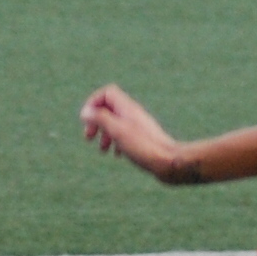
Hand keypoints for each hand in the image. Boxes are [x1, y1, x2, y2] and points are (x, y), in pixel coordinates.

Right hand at [81, 85, 195, 183]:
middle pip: (109, 109)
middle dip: (96, 122)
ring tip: (102, 150)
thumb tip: (86, 112)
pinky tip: (117, 155)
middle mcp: (134, 114)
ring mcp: (140, 127)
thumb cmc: (143, 146)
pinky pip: (127, 136)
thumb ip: (100, 118)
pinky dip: (117, 142)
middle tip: (88, 137)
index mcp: (128, 108)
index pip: (107, 93)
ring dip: (105, 135)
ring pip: (117, 124)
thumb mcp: (117, 130)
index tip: (87, 119)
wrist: (171, 162)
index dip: (93, 102)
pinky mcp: (145, 139)